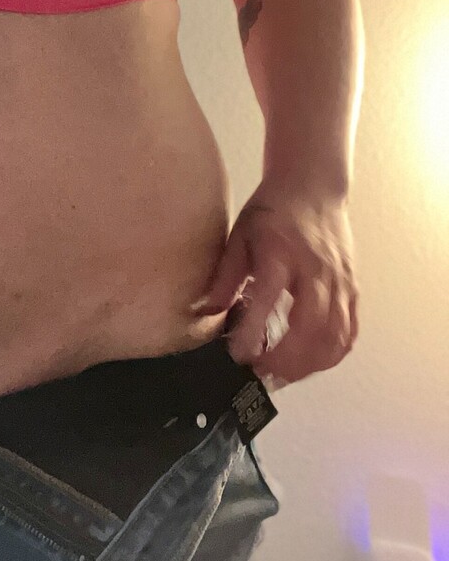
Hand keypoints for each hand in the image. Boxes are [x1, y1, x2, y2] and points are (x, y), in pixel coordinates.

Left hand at [195, 180, 358, 385]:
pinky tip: (311, 363)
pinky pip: (349, 331)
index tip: (239, 354)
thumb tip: (207, 310)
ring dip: (309, 365)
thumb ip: (225, 274)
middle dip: (286, 360)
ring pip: (335, 337)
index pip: (271, 299)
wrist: (313, 185)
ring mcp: (340, 282)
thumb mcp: (240, 233)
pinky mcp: (352, 289)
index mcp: (282, 253)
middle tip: (260, 373)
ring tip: (282, 375)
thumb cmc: (274, 209)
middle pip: (311, 328)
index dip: (255, 331)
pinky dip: (332, 355)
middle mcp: (316, 270)